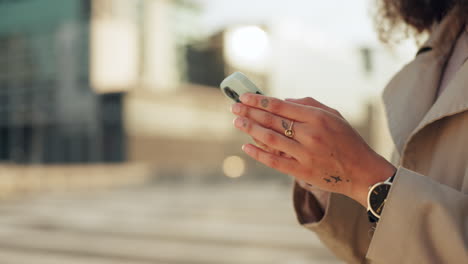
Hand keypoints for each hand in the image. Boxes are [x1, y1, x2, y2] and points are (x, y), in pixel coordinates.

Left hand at [231, 94, 395, 206]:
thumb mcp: (334, 115)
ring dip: (250, 129)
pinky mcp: (301, 171)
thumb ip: (308, 104)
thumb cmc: (347, 140)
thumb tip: (282, 100)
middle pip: (272, 120)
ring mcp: (304, 154)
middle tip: (234, 107)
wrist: (361, 172)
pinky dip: (258, 153)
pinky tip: (246, 147)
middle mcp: (310, 134)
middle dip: (249, 112)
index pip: (281, 105)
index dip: (259, 100)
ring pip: (269, 139)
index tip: (245, 96)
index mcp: (317, 117)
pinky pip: (274, 161)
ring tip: (236, 122)